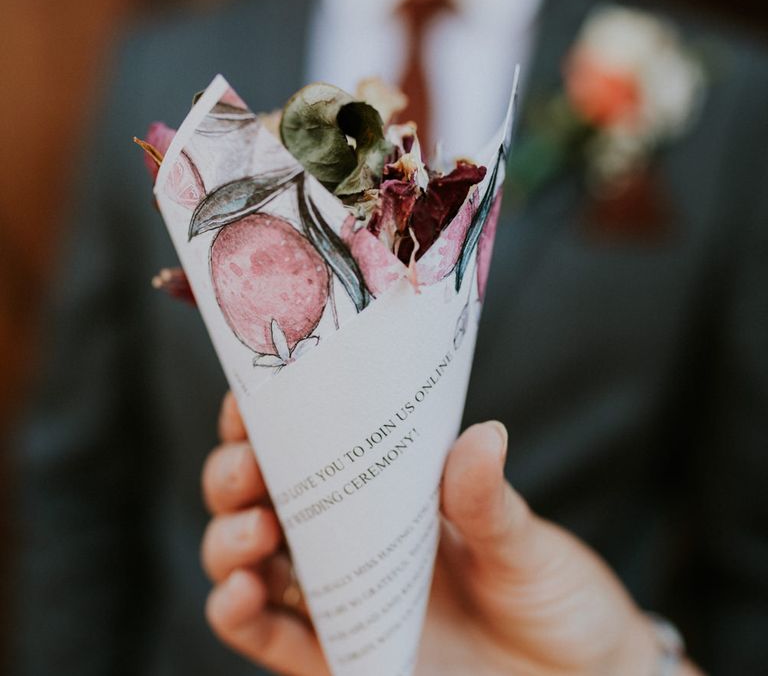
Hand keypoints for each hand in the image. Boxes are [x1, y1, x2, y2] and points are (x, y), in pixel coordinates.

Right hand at [202, 393, 700, 674]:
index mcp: (389, 493)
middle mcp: (351, 540)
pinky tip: (238, 593)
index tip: (254, 397)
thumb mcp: (522, 538)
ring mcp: (340, 599)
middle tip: (250, 464)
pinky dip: (238, 615)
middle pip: (263, 496)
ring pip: (250, 561)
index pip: (315, 444)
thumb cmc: (550, 594)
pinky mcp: (338, 659)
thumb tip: (483, 435)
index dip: (274, 417)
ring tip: (254, 530)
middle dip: (237, 472)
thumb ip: (486, 499)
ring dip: (228, 540)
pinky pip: (270, 638)